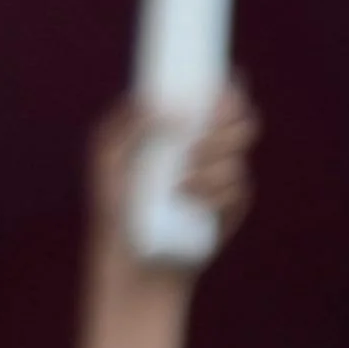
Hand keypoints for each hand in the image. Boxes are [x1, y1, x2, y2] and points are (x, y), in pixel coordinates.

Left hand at [96, 85, 255, 278]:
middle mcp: (205, 143)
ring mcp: (222, 171)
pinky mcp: (232, 201)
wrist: (131, 262)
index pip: (214, 93)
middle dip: (225, 121)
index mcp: (180, 126)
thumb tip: (171, 106)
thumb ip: (128, 127)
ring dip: (213, 160)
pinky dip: (214, 192)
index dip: (226, 85)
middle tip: (198, 141)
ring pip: (239, 147)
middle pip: (239, 115)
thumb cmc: (113, 206)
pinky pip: (239, 184)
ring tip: (180, 183)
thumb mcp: (109, 162)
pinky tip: (190, 202)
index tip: (217, 91)